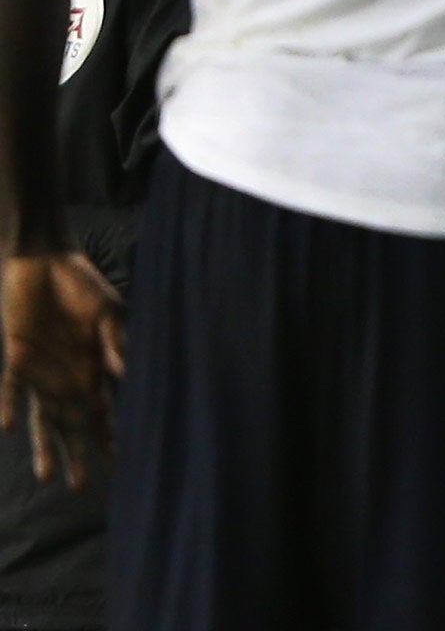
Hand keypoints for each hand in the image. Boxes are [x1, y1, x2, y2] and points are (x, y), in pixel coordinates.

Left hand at [0, 253, 122, 487]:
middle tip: (76, 487)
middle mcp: (66, 377)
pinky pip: (12, 387)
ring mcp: (41, 371)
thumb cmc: (82, 286)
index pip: (101, 411)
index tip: (119, 463)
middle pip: (70, 425)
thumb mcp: (108, 312)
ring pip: (42, 418)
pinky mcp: (17, 357)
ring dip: (43, 446)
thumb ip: (115, 342)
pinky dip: (10, 405)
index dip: (108, 435)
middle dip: (75, 454)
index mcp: (91, 369)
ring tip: (46, 478)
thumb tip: (127, 373)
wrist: (43, 262)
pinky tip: (9, 426)